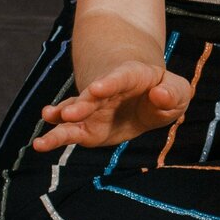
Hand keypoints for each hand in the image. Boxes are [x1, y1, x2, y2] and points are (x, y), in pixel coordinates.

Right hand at [31, 60, 191, 150]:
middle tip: (68, 114)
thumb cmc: (163, 93)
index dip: (108, 83)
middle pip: (92, 97)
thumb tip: (159, 94)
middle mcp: (107, 92)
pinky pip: (70, 131)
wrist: (145, 97)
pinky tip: (42, 142)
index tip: (96, 89)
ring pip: (75, 112)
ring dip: (61, 117)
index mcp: (131, 77)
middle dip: (81, 104)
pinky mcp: (87, 128)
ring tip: (47, 120)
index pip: (120, 78)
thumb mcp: (177, 92)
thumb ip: (173, 94)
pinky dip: (57, 135)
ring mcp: (94, 109)